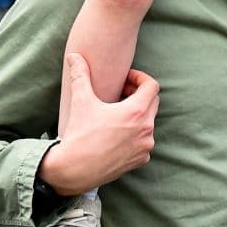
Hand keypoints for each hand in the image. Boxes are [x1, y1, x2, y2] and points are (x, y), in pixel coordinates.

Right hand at [37, 53, 158, 195]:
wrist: (73, 170)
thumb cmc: (79, 135)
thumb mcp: (81, 102)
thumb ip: (80, 75)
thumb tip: (74, 56)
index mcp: (137, 112)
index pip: (152, 85)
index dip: (139, 78)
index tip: (125, 79)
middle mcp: (147, 129)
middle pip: (152, 102)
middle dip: (138, 95)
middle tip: (120, 94)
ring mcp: (145, 146)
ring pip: (148, 122)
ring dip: (137, 115)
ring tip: (116, 114)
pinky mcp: (140, 159)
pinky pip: (144, 141)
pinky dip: (135, 134)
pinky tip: (117, 133)